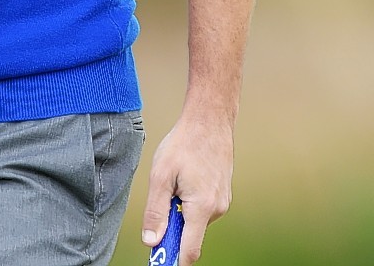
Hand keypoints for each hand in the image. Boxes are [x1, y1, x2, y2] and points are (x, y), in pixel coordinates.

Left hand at [141, 115, 233, 263]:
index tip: (159, 262)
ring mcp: (222, 203)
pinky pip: (201, 209)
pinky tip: (183, 178)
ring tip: (173, 180)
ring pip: (195, 221)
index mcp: (201, 208)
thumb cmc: (183, 144)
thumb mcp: (160, 176)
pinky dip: (188, 202)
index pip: (189, 250)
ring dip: (180, 211)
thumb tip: (151, 241)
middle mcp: (217, 210)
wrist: (209, 122)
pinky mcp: (222, 196)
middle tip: (158, 201)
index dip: (173, 261)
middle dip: (172, 229)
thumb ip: (155, 211)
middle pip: (190, 235)